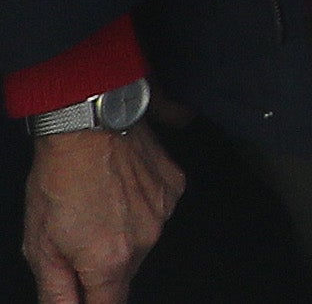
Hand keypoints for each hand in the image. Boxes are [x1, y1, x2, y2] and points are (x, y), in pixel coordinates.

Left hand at [25, 114, 179, 303]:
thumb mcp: (39, 245)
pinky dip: (138, 207)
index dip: (90, 301)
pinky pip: (156, 211)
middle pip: (124, 274)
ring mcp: (164, 211)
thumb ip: (55, 291)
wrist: (87, 123)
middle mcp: (146, 240)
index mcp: (110, 261)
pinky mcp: (174, 185)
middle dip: (101, 266)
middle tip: (76, 236)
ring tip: (97, 205)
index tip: (80, 289)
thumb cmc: (58, 179)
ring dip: (121, 234)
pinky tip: (117, 187)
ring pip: (141, 241)